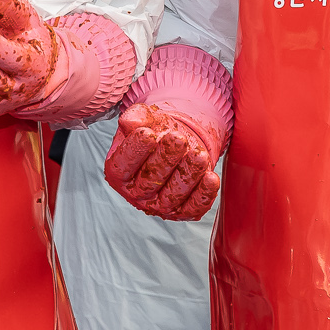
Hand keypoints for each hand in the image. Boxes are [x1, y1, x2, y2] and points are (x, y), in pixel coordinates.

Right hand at [104, 104, 224, 219]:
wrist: (177, 143)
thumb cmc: (155, 131)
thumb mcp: (144, 119)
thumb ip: (135, 117)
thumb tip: (130, 122)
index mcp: (118, 172)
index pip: (122, 165)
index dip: (134, 150)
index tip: (148, 134)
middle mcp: (136, 192)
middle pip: (149, 181)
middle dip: (166, 159)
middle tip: (179, 139)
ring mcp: (159, 205)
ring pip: (172, 195)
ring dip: (187, 175)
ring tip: (199, 155)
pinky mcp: (182, 211)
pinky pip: (193, 208)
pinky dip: (203, 194)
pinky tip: (211, 177)